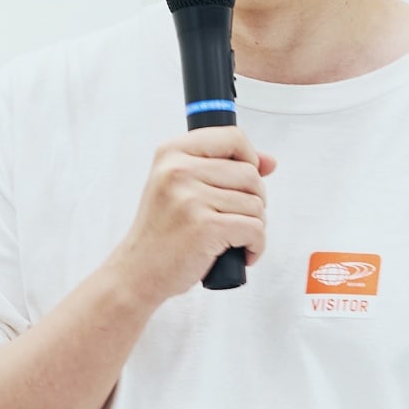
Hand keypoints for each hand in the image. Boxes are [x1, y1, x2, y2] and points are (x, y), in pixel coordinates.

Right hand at [109, 128, 276, 302]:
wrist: (138, 271)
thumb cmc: (163, 231)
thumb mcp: (182, 187)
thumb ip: (224, 167)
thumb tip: (270, 162)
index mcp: (172, 153)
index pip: (232, 137)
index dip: (249, 158)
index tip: (243, 180)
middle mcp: (179, 170)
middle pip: (250, 174)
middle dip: (254, 199)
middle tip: (235, 218)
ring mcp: (191, 198)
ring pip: (256, 204)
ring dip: (254, 226)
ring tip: (232, 238)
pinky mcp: (205, 227)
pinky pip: (255, 229)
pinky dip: (255, 246)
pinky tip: (240, 252)